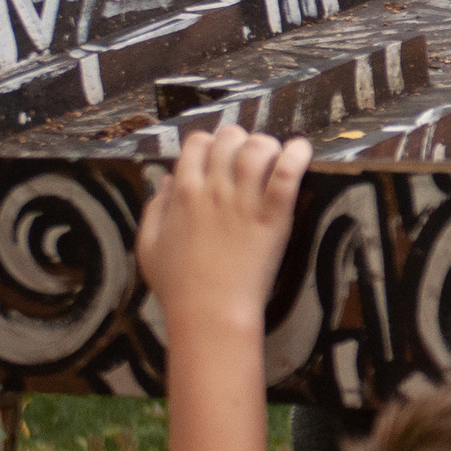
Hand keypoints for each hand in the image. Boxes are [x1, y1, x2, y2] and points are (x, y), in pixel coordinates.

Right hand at [137, 127, 310, 335]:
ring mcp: (244, 201)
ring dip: (268, 145)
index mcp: (182, 192)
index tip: (219, 157)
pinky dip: (297, 155)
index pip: (197, 143)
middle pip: (230, 138)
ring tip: (275, 157)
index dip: (210, 144)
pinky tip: (302, 150)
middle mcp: (213, 189)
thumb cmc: (178, 285)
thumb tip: (165, 179)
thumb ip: (154, 208)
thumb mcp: (149, 246)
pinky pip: (287, 173)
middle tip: (250, 158)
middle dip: (241, 141)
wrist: (210, 312)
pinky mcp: (273, 216)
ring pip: (258, 148)